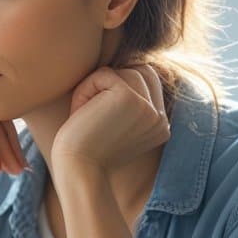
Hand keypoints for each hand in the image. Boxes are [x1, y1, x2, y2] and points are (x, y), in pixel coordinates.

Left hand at [52, 65, 170, 175]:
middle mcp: (160, 119)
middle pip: (141, 72)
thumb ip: (127, 102)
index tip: (99, 117)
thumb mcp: (115, 126)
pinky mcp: (130, 99)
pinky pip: (105, 74)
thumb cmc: (86, 151)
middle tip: (90, 112)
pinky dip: (85, 89)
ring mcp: (148, 109)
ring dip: (96, 87)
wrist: (77, 172)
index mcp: (160, 127)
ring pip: (124, 72)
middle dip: (112, 84)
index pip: (148, 84)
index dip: (118, 90)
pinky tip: (79, 114)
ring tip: (84, 114)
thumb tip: (124, 66)